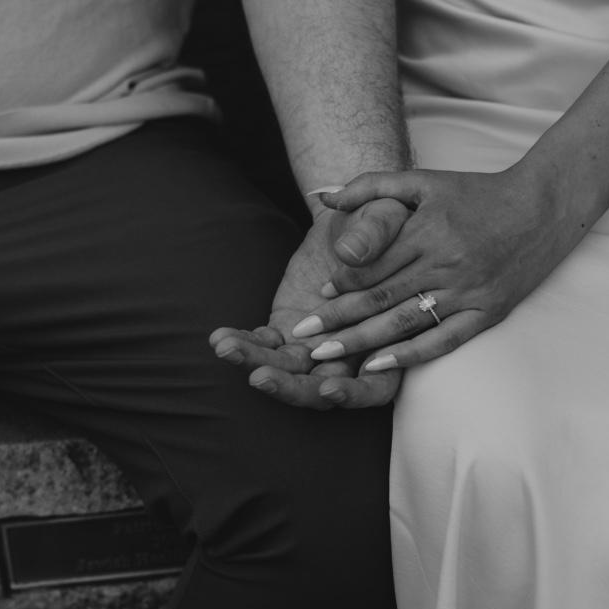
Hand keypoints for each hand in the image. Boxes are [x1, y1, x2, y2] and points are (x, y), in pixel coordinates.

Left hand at [209, 199, 410, 408]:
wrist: (346, 217)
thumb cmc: (379, 218)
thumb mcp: (385, 215)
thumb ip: (377, 232)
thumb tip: (351, 251)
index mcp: (388, 340)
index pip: (376, 385)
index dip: (356, 393)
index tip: (330, 387)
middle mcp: (351, 354)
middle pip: (322, 390)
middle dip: (291, 388)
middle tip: (261, 376)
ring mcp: (315, 345)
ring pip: (287, 372)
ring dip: (256, 363)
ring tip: (226, 347)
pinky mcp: (288, 331)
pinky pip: (264, 346)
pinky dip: (244, 343)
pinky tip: (221, 337)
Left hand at [290, 165, 582, 371]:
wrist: (543, 206)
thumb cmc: (477, 192)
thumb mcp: (423, 181)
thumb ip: (370, 185)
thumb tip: (322, 196)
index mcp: (427, 232)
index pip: (373, 266)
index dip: (341, 284)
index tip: (316, 299)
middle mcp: (445, 263)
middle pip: (380, 298)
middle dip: (338, 320)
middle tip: (305, 340)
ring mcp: (467, 291)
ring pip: (404, 322)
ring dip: (362, 341)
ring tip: (327, 357)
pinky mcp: (487, 312)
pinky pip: (443, 340)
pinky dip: (409, 355)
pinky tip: (378, 366)